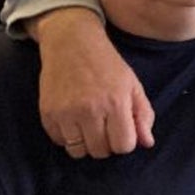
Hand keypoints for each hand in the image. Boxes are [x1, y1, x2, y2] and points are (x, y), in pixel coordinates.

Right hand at [32, 8, 154, 157]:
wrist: (72, 43)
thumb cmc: (107, 65)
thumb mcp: (133, 85)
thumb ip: (143, 115)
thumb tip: (147, 143)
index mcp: (116, 102)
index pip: (123, 146)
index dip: (125, 142)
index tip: (121, 130)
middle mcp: (90, 110)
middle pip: (100, 152)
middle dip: (106, 144)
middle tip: (105, 127)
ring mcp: (66, 112)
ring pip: (78, 151)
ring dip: (86, 143)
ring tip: (89, 125)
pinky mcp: (48, 112)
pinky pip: (59, 141)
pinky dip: (67, 136)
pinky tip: (73, 120)